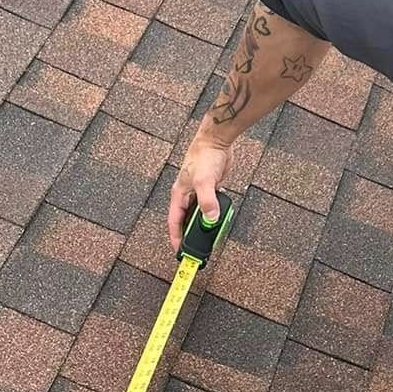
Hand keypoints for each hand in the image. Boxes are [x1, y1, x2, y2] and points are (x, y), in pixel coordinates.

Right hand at [169, 136, 229, 252]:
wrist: (216, 140)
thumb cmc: (204, 156)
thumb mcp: (204, 181)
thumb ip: (207, 201)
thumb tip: (210, 219)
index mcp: (179, 195)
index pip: (174, 222)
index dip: (176, 238)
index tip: (180, 251)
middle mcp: (187, 195)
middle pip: (186, 221)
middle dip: (190, 235)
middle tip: (197, 249)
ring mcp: (199, 193)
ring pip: (198, 215)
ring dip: (203, 226)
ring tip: (208, 238)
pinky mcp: (210, 189)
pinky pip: (210, 208)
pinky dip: (213, 215)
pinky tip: (218, 221)